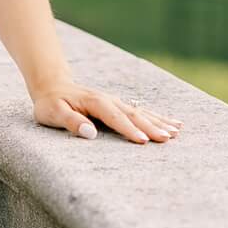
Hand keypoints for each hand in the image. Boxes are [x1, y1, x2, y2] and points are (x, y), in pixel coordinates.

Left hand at [31, 79, 181, 143]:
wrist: (53, 87)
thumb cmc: (50, 104)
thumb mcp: (53, 113)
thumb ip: (71, 121)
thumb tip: (90, 133)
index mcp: (95, 103)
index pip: (115, 118)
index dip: (129, 130)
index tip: (143, 141)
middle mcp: (110, 101)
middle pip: (134, 115)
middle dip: (152, 127)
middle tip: (167, 139)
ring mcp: (116, 102)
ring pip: (141, 112)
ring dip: (159, 122)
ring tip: (177, 131)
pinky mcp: (118, 106)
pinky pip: (141, 111)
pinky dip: (157, 117)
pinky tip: (173, 123)